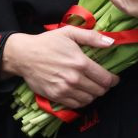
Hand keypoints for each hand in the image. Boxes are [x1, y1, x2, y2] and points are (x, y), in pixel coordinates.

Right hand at [2, 26, 118, 109]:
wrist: (24, 55)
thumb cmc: (47, 42)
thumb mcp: (70, 33)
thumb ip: (92, 37)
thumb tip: (111, 42)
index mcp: (81, 63)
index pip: (106, 79)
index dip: (113, 80)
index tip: (114, 78)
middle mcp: (74, 78)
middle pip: (99, 91)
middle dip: (104, 87)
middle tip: (102, 82)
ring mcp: (65, 89)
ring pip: (89, 99)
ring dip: (93, 94)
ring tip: (91, 87)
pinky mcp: (56, 97)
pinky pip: (76, 105)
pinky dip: (82, 101)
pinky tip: (80, 93)